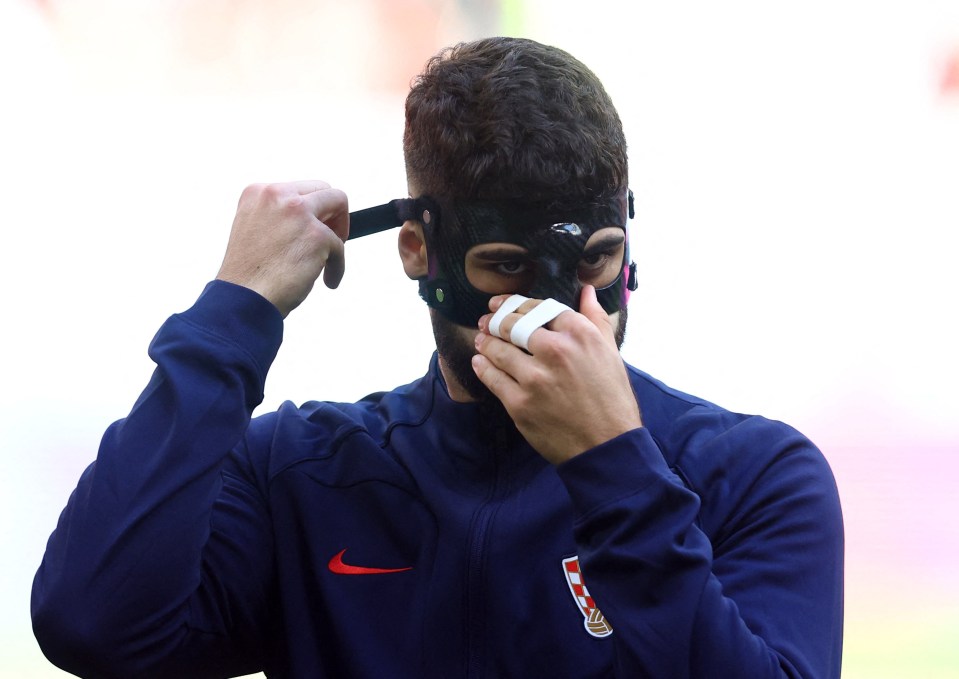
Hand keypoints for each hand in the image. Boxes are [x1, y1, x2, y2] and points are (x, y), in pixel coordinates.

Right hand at [216, 181, 348, 316]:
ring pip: (339, 203)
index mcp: (258, 192)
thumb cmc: (249, 275)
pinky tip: (327, 281)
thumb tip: (317, 217)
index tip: (311, 231)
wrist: (242, 299)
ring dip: (339, 232)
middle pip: (323, 190)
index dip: (311, 211)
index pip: (299, 190)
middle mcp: (277, 195)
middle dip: (332, 214)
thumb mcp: (257, 230)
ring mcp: (298, 212)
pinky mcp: (317, 235)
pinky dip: (337, 267)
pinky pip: (340, 247)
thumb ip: (280, 217)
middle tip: (328, 240)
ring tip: (329, 258)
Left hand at [472, 286, 642, 463]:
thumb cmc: (612, 399)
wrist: (607, 446)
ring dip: (485, 341)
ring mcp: (535, 378)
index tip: (502, 303)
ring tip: (480, 339)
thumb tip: (587, 291)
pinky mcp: (520, 404)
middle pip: (513, 325)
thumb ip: (595, 318)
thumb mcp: (611, 352)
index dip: (516, 303)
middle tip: (486, 320)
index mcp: (579, 334)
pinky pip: (492, 378)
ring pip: (498, 349)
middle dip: (495, 320)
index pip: (539, 307)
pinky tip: (480, 362)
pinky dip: (483, 366)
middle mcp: (555, 351)